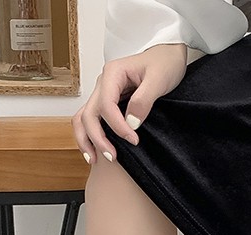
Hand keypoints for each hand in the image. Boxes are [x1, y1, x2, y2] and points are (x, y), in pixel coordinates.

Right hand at [72, 43, 188, 164]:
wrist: (167, 57)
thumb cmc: (164, 64)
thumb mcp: (159, 79)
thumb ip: (144, 100)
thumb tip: (131, 123)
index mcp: (113, 73)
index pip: (106, 105)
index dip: (117, 126)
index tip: (134, 140)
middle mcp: (103, 83)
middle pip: (89, 114)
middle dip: (98, 138)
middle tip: (113, 157)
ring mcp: (102, 93)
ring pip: (83, 118)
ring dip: (86, 140)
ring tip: (94, 160)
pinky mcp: (107, 103)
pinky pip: (91, 120)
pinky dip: (89, 136)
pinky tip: (95, 152)